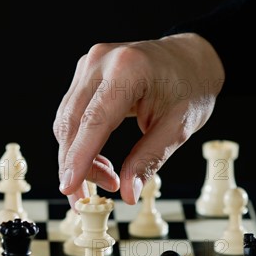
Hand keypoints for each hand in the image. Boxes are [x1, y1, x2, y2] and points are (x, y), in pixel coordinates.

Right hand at [53, 32, 223, 207]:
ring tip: (105, 178)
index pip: (94, 121)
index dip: (79, 157)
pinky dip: (78, 143)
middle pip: (72, 124)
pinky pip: (70, 115)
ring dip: (76, 157)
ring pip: (66, 122)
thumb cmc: (190, 87)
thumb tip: (128, 194)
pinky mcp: (83, 74)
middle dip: (73, 165)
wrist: (190, 58)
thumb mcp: (178, 127)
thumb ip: (149, 159)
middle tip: (84, 197)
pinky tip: (97, 159)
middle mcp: (100, 62)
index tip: (68, 187)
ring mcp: (88, 66)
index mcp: (128, 69)